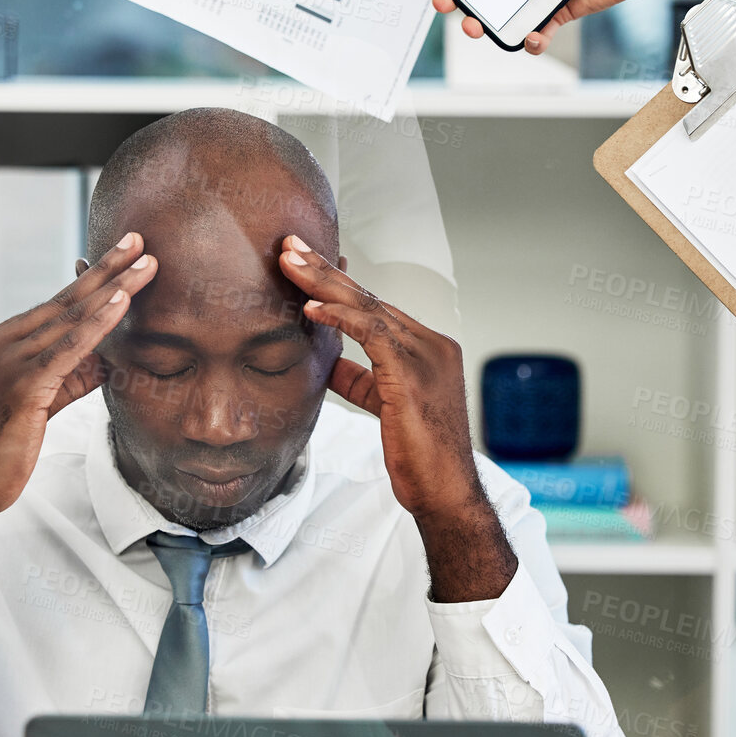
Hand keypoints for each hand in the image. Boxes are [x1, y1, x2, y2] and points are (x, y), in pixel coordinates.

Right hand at [0, 233, 159, 526]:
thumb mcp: (38, 404)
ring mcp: (5, 362)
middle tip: (137, 241)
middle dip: (105, 269)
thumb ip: (69, 376)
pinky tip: (121, 303)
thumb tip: (108, 358)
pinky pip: (67, 348)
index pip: (52, 306)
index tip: (119, 256)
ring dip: (112, 289)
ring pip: (69, 318)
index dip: (89, 280)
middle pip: (63, 301)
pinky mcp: (20, 385)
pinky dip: (97, 323)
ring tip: (145, 265)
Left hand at [278, 235, 480, 518]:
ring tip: (290, 262)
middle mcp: (431, 344)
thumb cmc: (418, 455)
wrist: (445, 492)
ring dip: (324, 282)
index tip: (305, 262)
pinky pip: (373, 334)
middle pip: (369, 298)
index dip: (338, 283)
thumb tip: (327, 361)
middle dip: (326, 269)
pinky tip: (312, 307)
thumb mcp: (382, 405)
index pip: (375, 306)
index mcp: (427, 348)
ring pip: (368, 307)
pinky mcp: (413, 374)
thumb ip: (359, 378)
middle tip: (290, 244)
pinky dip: (340, 317)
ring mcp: (426, 356)